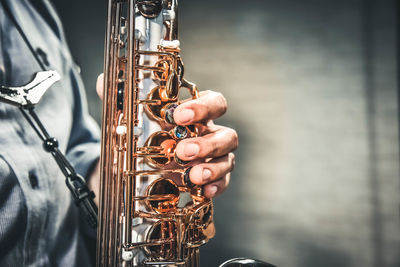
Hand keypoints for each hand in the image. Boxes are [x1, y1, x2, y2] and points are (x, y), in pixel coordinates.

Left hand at [94, 74, 237, 198]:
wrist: (139, 169)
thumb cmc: (144, 137)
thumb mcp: (132, 121)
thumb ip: (121, 101)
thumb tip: (103, 81)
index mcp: (196, 115)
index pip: (213, 102)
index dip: (202, 107)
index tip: (178, 115)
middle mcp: (209, 134)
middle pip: (227, 134)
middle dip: (206, 143)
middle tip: (182, 151)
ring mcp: (213, 158)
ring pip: (227, 159)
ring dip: (213, 167)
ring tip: (193, 176)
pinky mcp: (211, 179)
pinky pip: (223, 182)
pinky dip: (216, 186)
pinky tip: (204, 191)